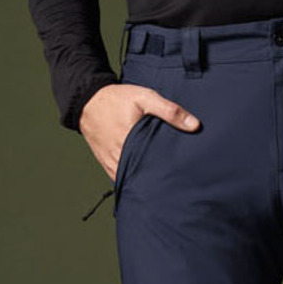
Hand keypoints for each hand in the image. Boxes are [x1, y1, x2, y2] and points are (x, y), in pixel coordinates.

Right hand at [79, 84, 199, 180]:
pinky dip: (132, 179)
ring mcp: (111, 163)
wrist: (87, 100)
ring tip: (162, 185)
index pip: (155, 166)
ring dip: (144, 181)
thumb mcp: (146, 98)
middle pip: (144, 176)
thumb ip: (170, 111)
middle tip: (176, 183)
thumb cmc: (117, 99)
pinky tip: (143, 180)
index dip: (168, 172)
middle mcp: (120, 157)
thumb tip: (195, 126)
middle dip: (158, 179)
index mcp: (131, 143)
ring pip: (132, 179)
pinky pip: (121, 178)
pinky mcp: (106, 164)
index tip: (182, 176)